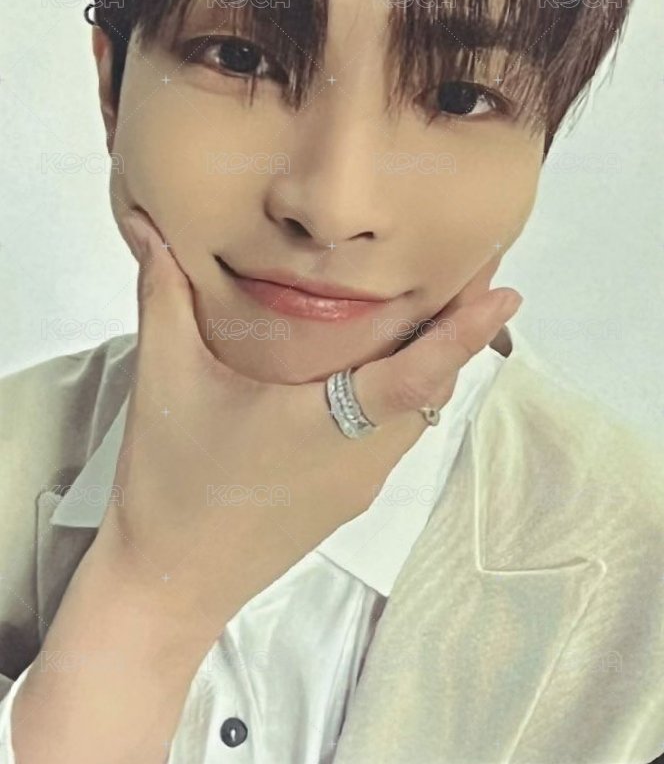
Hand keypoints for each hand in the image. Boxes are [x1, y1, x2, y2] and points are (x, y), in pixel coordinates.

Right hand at [97, 208, 521, 636]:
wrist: (170, 584)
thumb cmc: (171, 484)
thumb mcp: (165, 380)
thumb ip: (163, 297)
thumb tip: (153, 229)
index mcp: (328, 424)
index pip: (417, 375)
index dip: (464, 333)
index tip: (507, 290)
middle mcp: (362, 456)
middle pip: (431, 387)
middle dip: (456, 329)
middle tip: (468, 264)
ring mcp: (360, 482)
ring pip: (417, 411)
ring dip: (431, 360)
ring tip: (431, 300)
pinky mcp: (348, 496)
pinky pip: (394, 433)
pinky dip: (404, 390)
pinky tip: (374, 361)